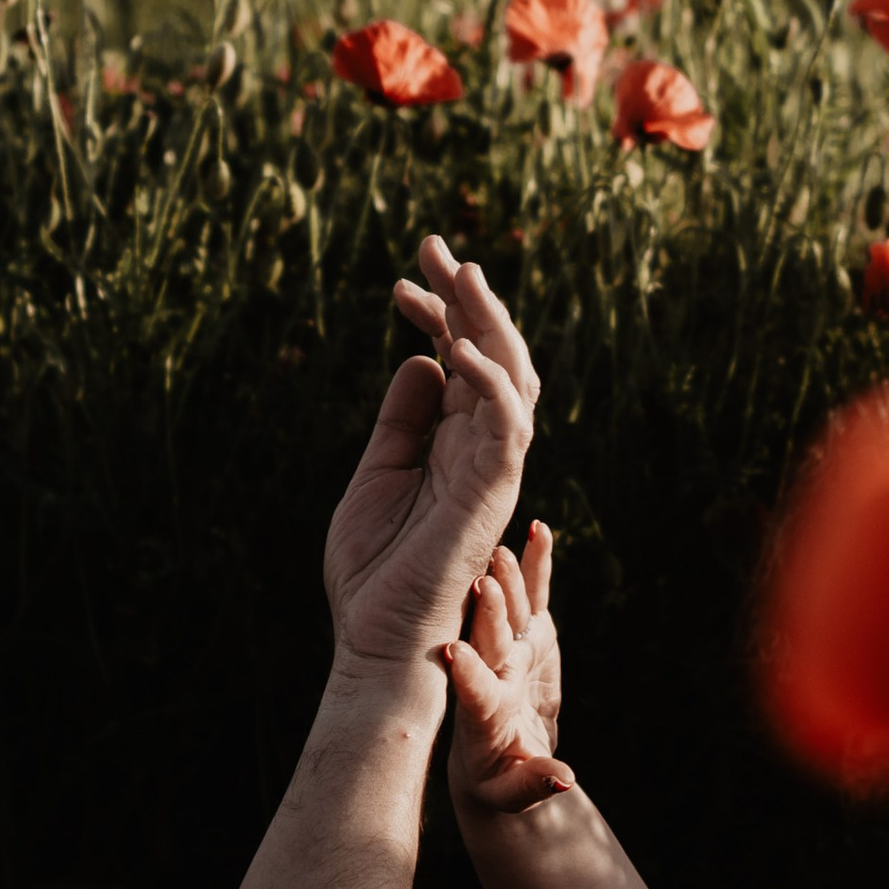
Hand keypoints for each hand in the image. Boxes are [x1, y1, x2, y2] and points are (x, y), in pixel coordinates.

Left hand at [322, 239, 538, 670]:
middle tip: (432, 244)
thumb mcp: (377, 474)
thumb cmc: (375, 573)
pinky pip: (507, 426)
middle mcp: (483, 450)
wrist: (377, 643)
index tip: (401, 283)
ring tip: (461, 273)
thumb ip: (402, 421)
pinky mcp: (491, 493)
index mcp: (457, 445)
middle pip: (493, 355)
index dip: (439, 314)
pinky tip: (454, 346)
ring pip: (513, 378)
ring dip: (490, 322)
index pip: (463, 362)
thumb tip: (417, 360)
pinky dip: (489, 381)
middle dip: (467, 297)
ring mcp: (492, 470)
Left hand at [446, 526, 573, 823]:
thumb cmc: (502, 782)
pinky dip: (537, 565)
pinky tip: (539, 528)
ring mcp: (509, 649)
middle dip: (488, 614)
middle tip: (482, 584)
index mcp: (483, 714)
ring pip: (509, 611)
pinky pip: (535, 596)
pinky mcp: (531, 635)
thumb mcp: (514, 792)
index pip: (472, 692)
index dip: (467, 674)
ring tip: (503, 551)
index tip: (455, 653)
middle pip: (489, 640)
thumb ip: (534, 783)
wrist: (500, 757)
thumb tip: (563, 778)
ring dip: (508, 582)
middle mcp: (491, 672)